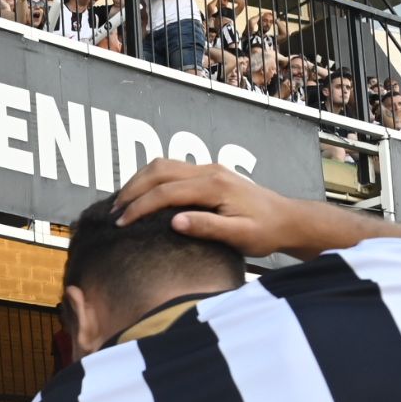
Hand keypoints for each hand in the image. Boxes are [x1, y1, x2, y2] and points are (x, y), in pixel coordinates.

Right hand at [112, 160, 300, 257]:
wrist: (287, 219)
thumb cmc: (264, 232)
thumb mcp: (239, 236)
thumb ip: (207, 227)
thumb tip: (174, 222)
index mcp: (214, 186)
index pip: (165, 192)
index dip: (139, 207)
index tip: (120, 225)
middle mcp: (209, 171)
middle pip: (158, 170)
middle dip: (131, 190)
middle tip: (112, 214)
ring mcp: (208, 169)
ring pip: (162, 165)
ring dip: (137, 183)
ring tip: (121, 205)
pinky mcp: (208, 173)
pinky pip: (171, 170)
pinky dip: (149, 181)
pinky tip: (141, 197)